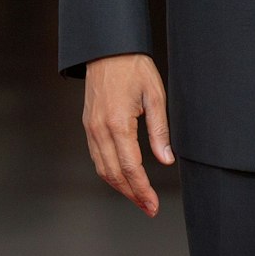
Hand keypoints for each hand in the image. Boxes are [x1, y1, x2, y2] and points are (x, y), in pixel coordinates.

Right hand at [83, 53, 174, 215]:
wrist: (108, 48)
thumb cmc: (132, 67)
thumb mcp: (154, 95)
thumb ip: (159, 131)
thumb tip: (166, 159)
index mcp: (117, 123)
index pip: (130, 168)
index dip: (142, 190)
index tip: (153, 205)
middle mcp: (100, 128)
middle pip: (113, 174)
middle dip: (132, 194)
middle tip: (148, 207)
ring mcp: (91, 126)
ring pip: (102, 168)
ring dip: (119, 186)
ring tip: (138, 197)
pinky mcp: (88, 123)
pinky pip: (96, 156)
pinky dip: (108, 171)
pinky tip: (122, 176)